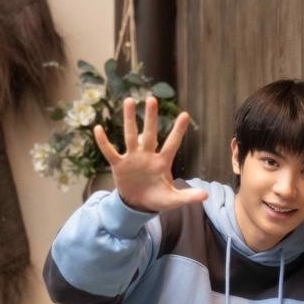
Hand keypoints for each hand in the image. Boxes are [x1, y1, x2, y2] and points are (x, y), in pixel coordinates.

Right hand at [93, 96, 207, 211]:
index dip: (178, 131)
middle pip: (150, 134)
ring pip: (130, 136)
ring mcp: (133, 158)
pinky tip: (98, 129)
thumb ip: (188, 196)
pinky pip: (110, 151)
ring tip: (129, 101)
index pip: (172, 144)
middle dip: (151, 118)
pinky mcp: (119, 165)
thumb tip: (206, 196)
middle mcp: (147, 156)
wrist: (138, 205)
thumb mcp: (173, 200)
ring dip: (129, 120)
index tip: (185, 115)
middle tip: (152, 99)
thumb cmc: (157, 198)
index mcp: (162, 163)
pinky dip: (104, 142)